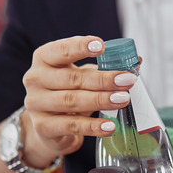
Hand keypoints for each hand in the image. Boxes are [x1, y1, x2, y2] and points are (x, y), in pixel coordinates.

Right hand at [20, 35, 136, 168]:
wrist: (49, 127)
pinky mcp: (43, 127)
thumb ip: (105, 67)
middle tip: (127, 80)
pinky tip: (110, 125)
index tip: (102, 46)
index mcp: (44, 59)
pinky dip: (93, 126)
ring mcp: (36, 104)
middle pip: (72, 78)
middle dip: (103, 79)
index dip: (80, 47)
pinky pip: (71, 126)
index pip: (60, 49)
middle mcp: (35, 79)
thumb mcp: (83, 76)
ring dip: (100, 100)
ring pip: (71, 101)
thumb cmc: (68, 93)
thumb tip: (137, 61)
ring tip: (123, 100)